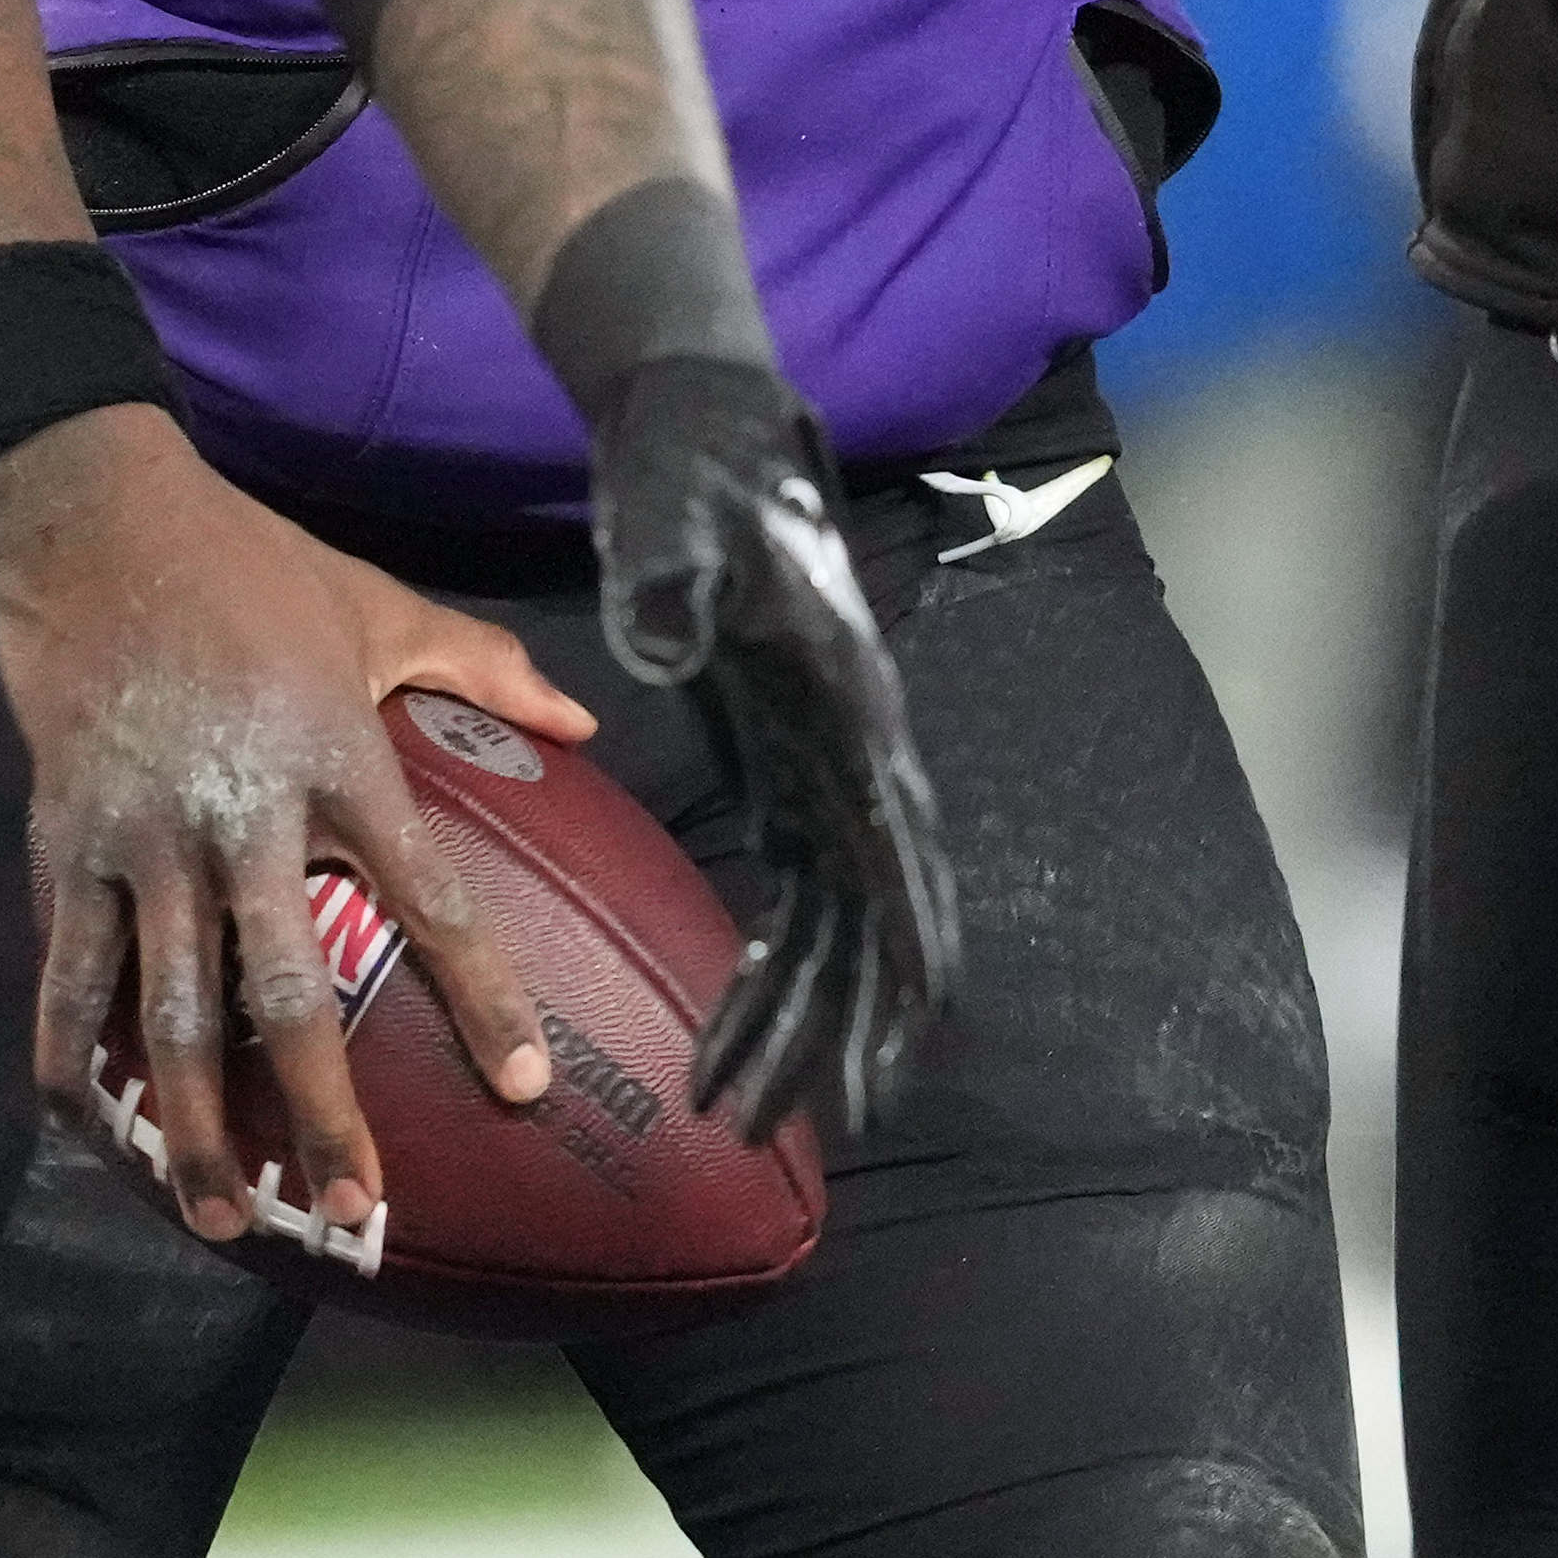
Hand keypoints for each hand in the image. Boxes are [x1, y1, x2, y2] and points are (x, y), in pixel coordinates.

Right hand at [0, 405, 566, 1253]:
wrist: (95, 519)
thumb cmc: (253, 566)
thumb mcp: (379, 606)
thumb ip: (485, 667)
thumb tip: (587, 716)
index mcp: (338, 758)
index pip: (431, 897)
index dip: (482, 997)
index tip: (524, 1087)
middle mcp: (243, 814)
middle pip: (285, 991)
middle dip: (321, 1110)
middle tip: (356, 1208)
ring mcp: (144, 838)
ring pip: (168, 1012)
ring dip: (195, 1123)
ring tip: (225, 1213)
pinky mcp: (66, 844)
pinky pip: (67, 973)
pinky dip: (70, 1058)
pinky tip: (92, 1132)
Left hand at [584, 357, 956, 1137]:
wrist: (708, 424)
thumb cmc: (703, 469)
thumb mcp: (687, 515)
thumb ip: (675, 578)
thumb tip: (661, 647)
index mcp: (851, 716)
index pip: (897, 877)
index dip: (894, 989)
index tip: (872, 1086)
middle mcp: (858, 757)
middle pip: (866, 929)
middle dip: (830, 1037)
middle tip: (767, 1133)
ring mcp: (825, 767)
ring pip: (827, 927)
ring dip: (791, 1020)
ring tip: (723, 1108)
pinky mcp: (782, 766)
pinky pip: (790, 894)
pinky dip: (766, 967)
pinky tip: (727, 1022)